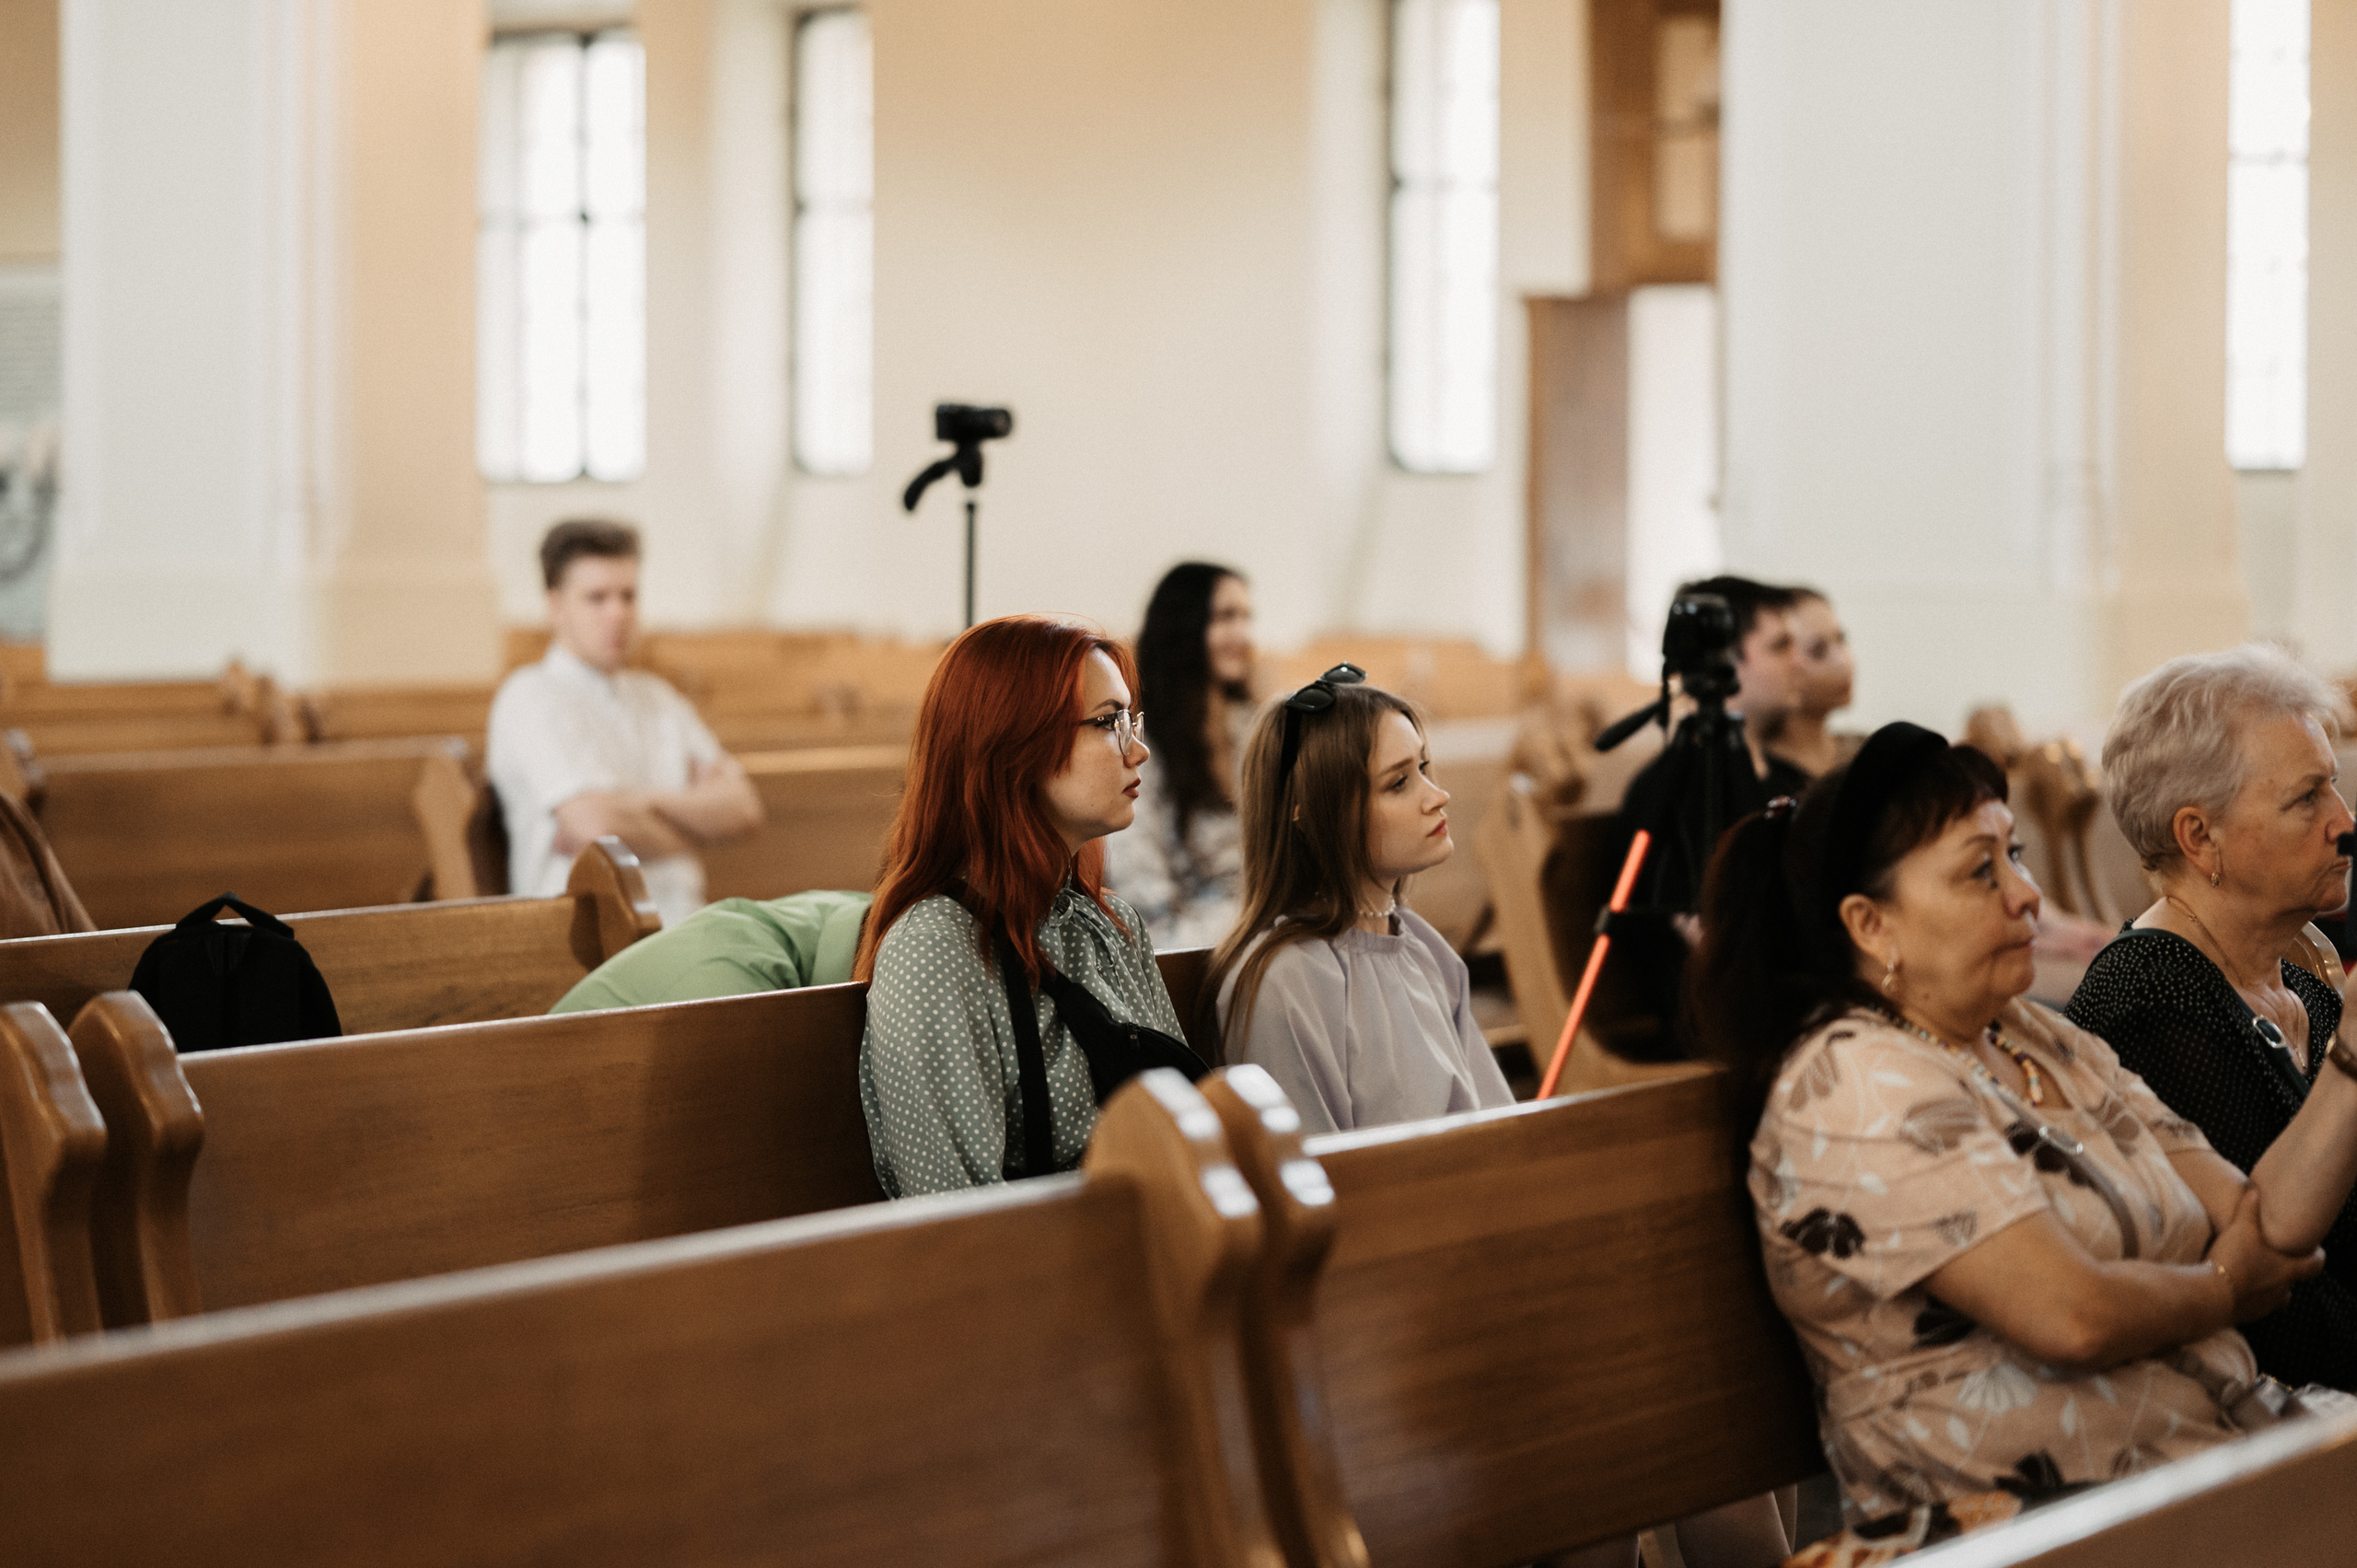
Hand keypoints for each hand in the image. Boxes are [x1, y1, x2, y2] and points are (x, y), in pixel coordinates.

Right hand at [2210, 1186, 2324, 1323]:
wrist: (2212, 1296)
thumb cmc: (2233, 1261)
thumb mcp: (2241, 1229)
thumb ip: (2249, 1210)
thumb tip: (2255, 1191)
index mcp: (2287, 1270)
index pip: (2314, 1266)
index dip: (2317, 1257)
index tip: (2315, 1251)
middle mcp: (2281, 1290)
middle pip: (2291, 1283)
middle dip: (2285, 1273)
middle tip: (2273, 1261)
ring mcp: (2265, 1306)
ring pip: (2274, 1297)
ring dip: (2267, 1287)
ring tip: (2252, 1276)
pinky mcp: (2248, 1316)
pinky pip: (2254, 1306)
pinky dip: (2248, 1298)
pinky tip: (2233, 1287)